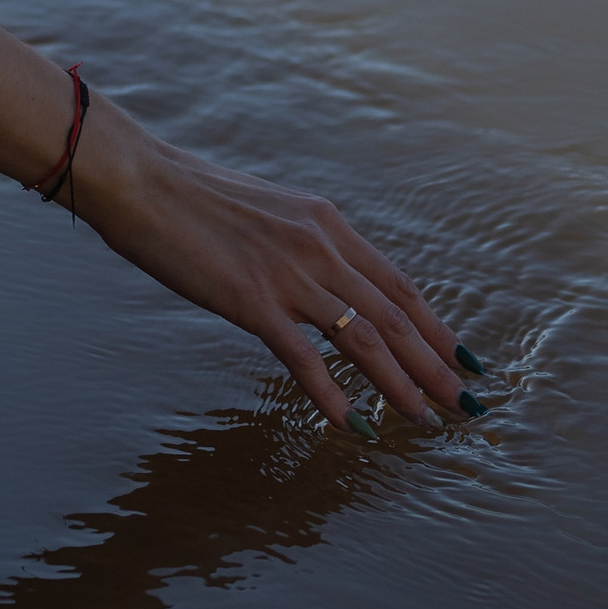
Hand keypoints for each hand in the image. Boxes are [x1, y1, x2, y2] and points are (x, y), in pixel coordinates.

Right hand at [0, 21, 472, 428]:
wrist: (141, 180)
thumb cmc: (192, 197)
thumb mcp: (266, 214)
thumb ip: (300, 245)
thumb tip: (323, 280)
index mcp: (326, 223)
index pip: (398, 284)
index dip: (436, 325)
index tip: (464, 359)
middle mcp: (320, 245)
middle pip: (395, 315)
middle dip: (436, 364)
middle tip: (466, 404)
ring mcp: (288, 274)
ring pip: (365, 338)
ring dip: (402, 385)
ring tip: (427, 421)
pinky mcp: (252, 301)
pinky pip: (306, 359)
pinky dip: (335, 398)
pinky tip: (356, 428)